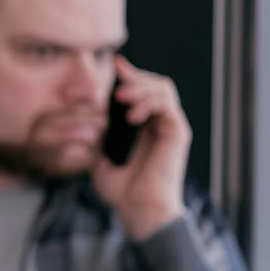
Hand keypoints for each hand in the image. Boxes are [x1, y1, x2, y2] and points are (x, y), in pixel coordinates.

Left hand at [90, 56, 190, 240]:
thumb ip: (99, 129)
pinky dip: (150, 103)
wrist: (137, 207)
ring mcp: (170, 125)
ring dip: (141, 88)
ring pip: (163, 89)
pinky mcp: (178, 133)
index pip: (141, 89)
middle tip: (117, 82)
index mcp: (142, 123)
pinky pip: (168, 106)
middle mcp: (159, 120)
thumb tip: (91, 105)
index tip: (114, 62)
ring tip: (121, 98)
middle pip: (155, 83)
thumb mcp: (99, 152)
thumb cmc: (119, 186)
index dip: (130, 74)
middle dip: (136, 77)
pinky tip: (132, 116)